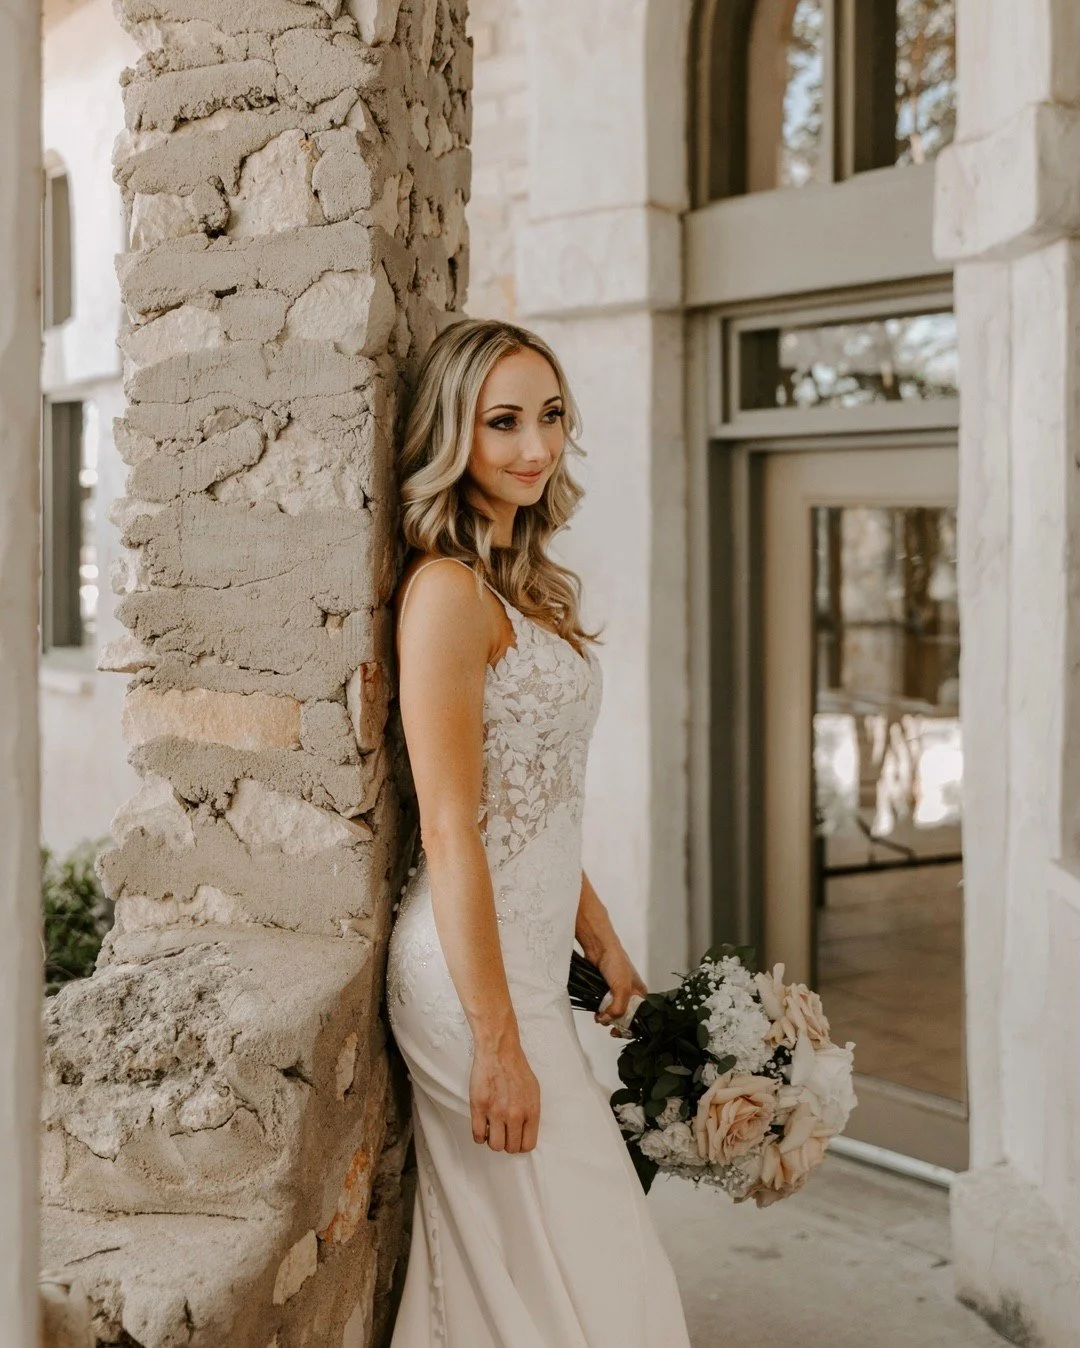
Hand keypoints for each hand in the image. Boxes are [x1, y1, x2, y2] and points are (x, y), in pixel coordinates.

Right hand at [469, 1038, 541, 1152]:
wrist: (499, 1051)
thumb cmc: (516, 1068)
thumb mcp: (534, 1091)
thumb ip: (531, 1113)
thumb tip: (526, 1131)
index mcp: (531, 1111)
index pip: (528, 1145)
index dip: (520, 1144)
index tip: (515, 1139)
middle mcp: (515, 1115)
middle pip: (511, 1148)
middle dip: (507, 1143)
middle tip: (503, 1133)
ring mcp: (496, 1112)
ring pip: (495, 1146)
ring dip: (493, 1141)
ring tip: (493, 1129)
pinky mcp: (479, 1107)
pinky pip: (478, 1136)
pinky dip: (480, 1136)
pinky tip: (483, 1126)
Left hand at [594, 943, 647, 1036]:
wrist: (598, 949)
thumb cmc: (616, 962)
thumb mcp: (622, 988)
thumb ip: (618, 1008)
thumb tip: (608, 1020)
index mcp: (640, 994)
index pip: (639, 1017)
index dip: (630, 1026)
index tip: (620, 1032)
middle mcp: (630, 995)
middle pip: (625, 1017)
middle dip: (616, 1023)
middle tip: (609, 1025)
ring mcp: (617, 994)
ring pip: (613, 1014)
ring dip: (605, 1018)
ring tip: (600, 1017)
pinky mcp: (604, 992)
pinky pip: (604, 1008)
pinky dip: (600, 1012)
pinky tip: (596, 1013)